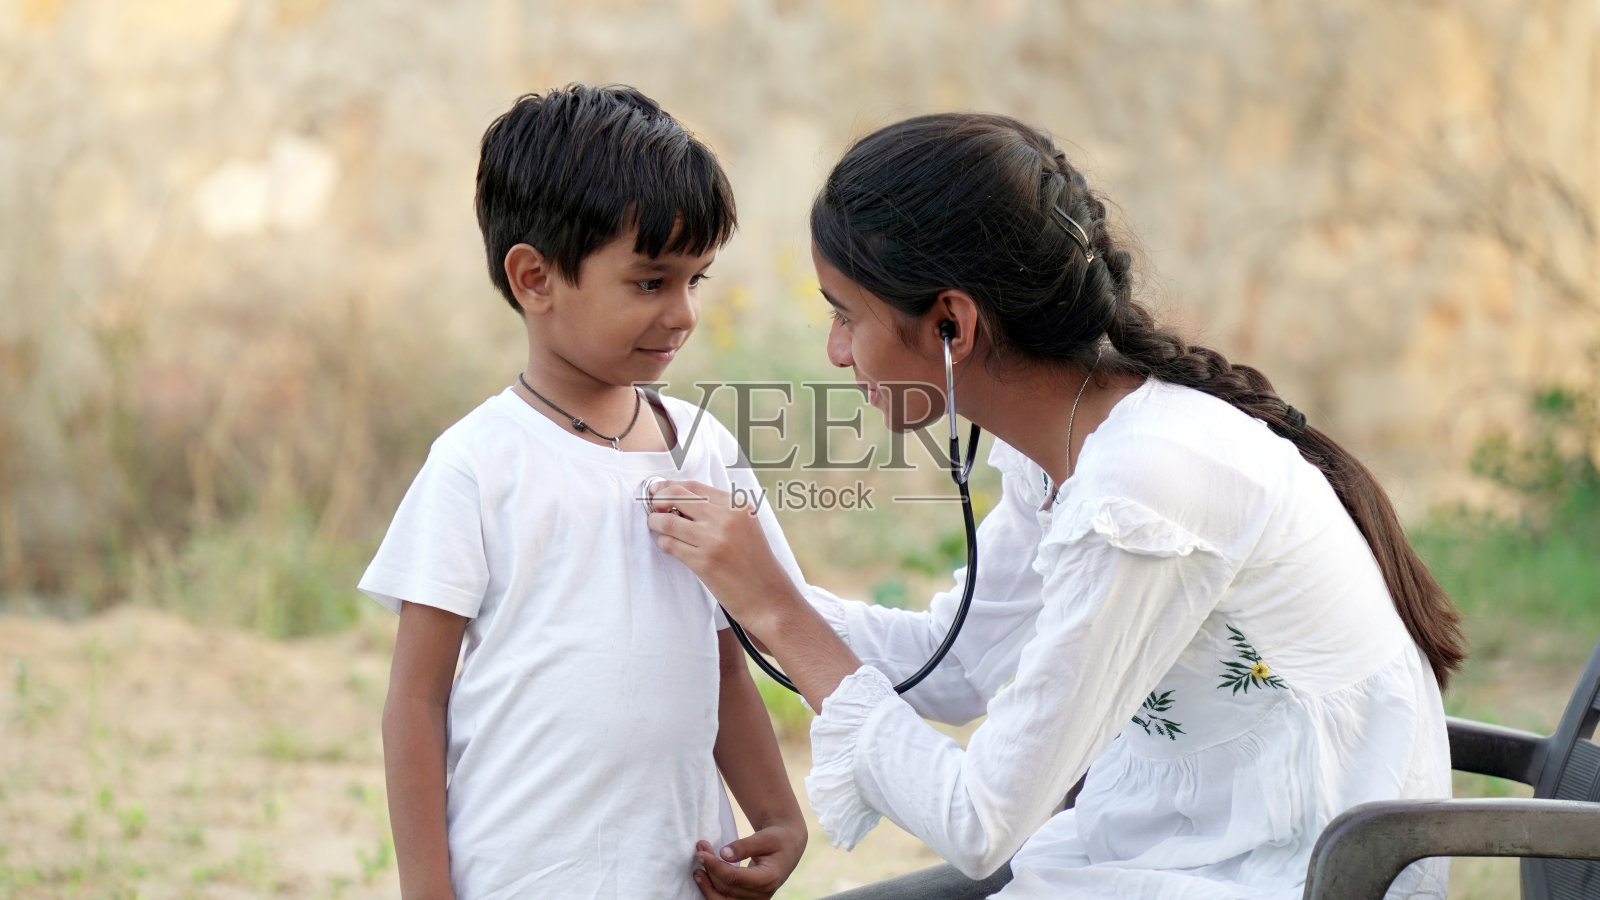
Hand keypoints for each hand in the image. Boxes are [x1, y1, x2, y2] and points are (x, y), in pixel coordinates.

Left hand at [646, 480, 799, 629]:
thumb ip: (720, 512)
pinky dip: (664, 542)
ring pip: (668, 521)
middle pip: (678, 497)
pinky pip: (671, 544)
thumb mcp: (747, 527)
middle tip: (652, 507)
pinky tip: (668, 545)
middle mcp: (727, 518)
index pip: (695, 487)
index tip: (659, 490)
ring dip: (655, 522)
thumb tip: (681, 501)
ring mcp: (714, 540)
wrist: (769, 597)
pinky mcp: (704, 562)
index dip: (671, 487)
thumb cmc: (757, 565)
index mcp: (738, 506)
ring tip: (656, 526)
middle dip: (658, 501)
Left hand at [692, 822, 807, 899]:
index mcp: (769, 878)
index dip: (715, 867)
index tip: (701, 853)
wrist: (789, 846)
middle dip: (710, 870)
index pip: (735, 878)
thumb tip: (723, 854)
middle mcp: (763, 894)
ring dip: (707, 885)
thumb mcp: (765, 836)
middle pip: (727, 888)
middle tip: (699, 851)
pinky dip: (713, 890)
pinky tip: (703, 877)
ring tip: (697, 870)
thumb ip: (745, 846)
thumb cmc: (777, 838)